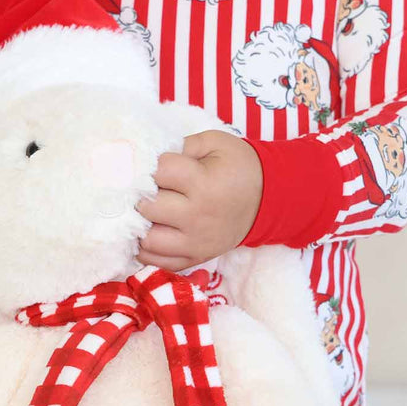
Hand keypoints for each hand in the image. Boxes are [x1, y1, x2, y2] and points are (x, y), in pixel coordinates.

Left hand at [137, 130, 263, 270]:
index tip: (158, 165)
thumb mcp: (214, 143)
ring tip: (148, 212)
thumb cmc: (237, 167)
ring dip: (141, 225)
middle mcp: (197, 217)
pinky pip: (157, 262)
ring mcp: (196, 243)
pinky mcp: (194, 259)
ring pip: (147, 240)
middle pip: (147, 207)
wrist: (266, 200)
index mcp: (203, 184)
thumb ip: (181, 145)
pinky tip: (151, 232)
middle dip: (142, 194)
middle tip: (148, 188)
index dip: (152, 164)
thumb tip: (147, 157)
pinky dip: (147, 250)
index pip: (158, 172)